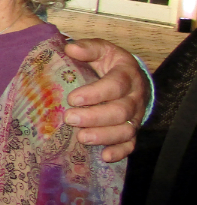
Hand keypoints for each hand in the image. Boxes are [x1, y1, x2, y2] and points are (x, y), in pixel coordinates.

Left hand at [63, 38, 148, 162]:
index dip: (95, 93)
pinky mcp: (132, 129)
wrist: (129, 76)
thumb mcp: (101, 49)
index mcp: (127, 75)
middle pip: (120, 111)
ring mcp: (136, 115)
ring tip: (81, 138)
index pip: (116, 85)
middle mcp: (135, 97)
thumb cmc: (109, 63)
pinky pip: (130, 144)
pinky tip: (104, 156)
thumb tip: (71, 48)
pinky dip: (119, 152)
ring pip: (126, 130)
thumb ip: (88, 48)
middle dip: (94, 117)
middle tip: (70, 118)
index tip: (72, 98)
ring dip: (104, 136)